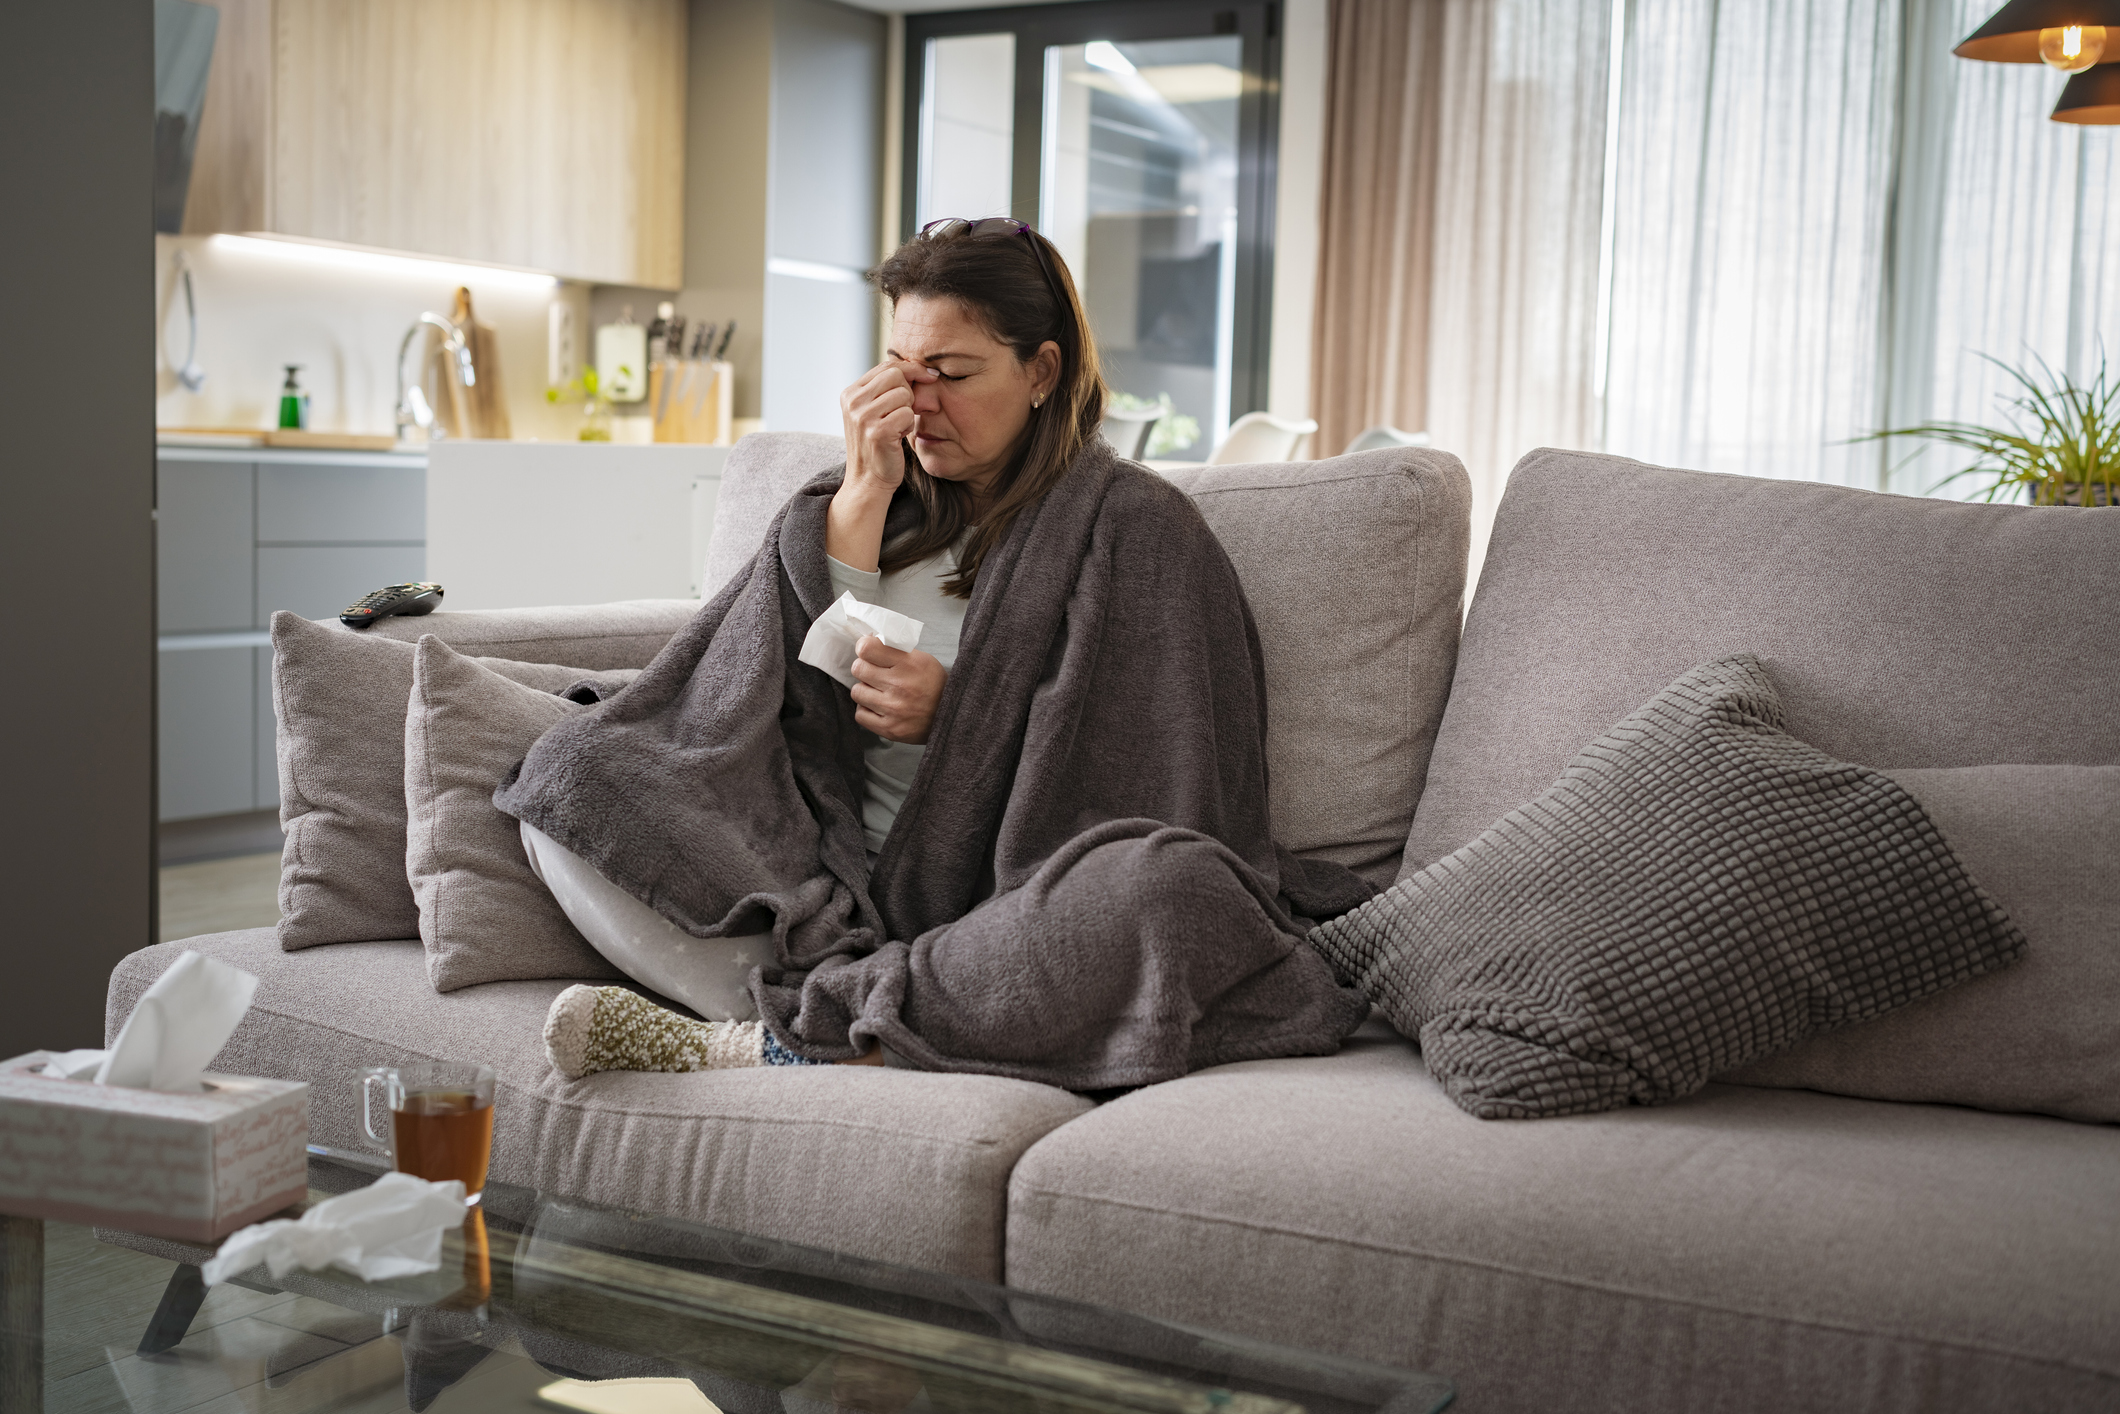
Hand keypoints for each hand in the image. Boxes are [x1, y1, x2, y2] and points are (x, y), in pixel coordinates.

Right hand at [838, 358, 937, 499]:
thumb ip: (885, 389)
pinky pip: (908, 414)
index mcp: (850, 393)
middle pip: (895, 375)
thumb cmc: (878, 445)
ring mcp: (862, 416)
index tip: (931, 375)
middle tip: (903, 413)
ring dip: (909, 411)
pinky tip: (898, 437)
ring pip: (903, 394)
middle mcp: (853, 401)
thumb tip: (917, 366)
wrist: (868, 481)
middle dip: (909, 392)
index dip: (912, 369)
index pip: (886, 366)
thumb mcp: (874, 412)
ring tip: (898, 427)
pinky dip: (909, 425)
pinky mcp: (876, 431)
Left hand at [848, 636, 946, 743]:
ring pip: (857, 692)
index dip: (864, 648)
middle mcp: (899, 686)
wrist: (951, 716)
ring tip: (879, 692)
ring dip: (866, 691)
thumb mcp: (922, 659)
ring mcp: (893, 709)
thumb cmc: (934, 685)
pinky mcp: (889, 728)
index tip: (868, 652)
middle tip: (875, 674)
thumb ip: (895, 650)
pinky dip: (867, 710)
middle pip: (858, 669)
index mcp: (908, 664)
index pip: (867, 648)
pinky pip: (860, 715)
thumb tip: (868, 643)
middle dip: (865, 669)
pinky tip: (880, 707)